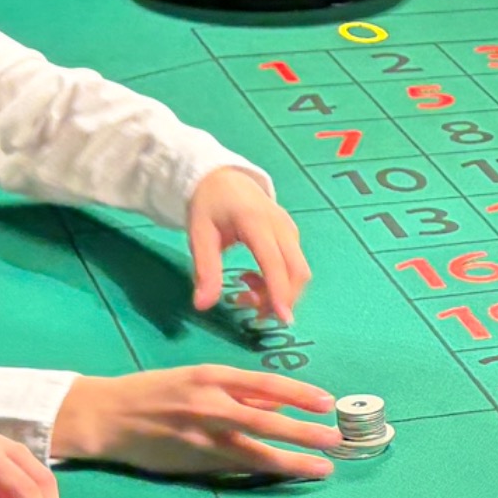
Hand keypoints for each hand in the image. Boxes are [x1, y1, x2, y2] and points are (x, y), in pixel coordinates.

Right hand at [53, 365, 343, 480]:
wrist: (106, 416)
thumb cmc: (153, 392)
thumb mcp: (195, 378)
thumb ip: (234, 390)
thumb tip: (276, 403)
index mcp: (211, 376)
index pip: (265, 384)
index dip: (299, 394)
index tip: (327, 402)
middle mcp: (209, 405)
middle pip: (268, 421)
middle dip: (306, 433)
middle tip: (336, 439)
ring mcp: (202, 437)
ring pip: (256, 451)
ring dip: (293, 461)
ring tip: (322, 468)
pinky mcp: (193, 462)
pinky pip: (236, 467)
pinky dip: (264, 471)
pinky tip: (286, 475)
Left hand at [189, 166, 308, 323]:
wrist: (223, 178)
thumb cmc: (209, 206)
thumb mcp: (199, 235)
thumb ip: (205, 270)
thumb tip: (203, 306)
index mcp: (256, 222)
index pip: (275, 262)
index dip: (280, 292)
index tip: (281, 319)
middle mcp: (281, 226)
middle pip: (297, 271)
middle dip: (282, 299)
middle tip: (251, 312)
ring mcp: (290, 230)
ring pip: (298, 272)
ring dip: (278, 293)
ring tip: (244, 290)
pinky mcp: (291, 236)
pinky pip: (293, 266)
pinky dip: (279, 283)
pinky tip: (252, 279)